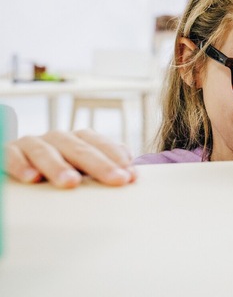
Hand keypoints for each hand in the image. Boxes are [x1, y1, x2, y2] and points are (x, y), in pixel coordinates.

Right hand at [5, 129, 135, 187]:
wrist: (18, 164)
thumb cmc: (56, 168)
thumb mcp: (81, 167)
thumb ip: (104, 165)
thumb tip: (132, 171)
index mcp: (77, 140)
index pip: (100, 145)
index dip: (116, 158)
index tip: (131, 176)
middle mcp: (57, 138)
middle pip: (79, 148)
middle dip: (99, 164)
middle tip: (116, 179)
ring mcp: (32, 144)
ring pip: (46, 151)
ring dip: (59, 167)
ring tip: (71, 182)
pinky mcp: (8, 152)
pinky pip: (12, 156)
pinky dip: (21, 165)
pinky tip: (31, 179)